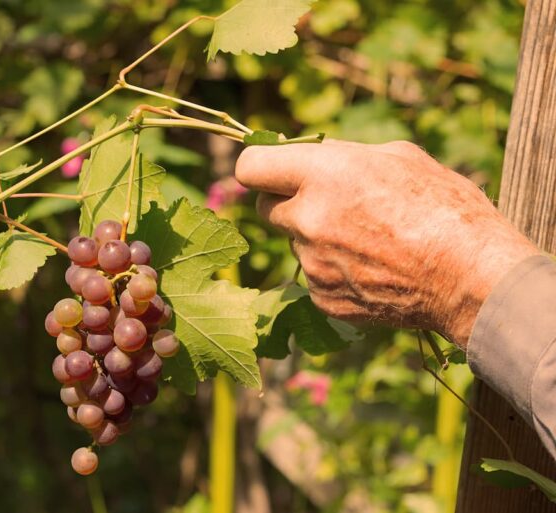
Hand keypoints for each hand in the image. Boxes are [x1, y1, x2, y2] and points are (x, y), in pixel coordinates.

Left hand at [235, 140, 539, 347]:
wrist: (470, 277)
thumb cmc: (443, 208)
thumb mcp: (397, 158)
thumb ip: (341, 158)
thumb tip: (312, 160)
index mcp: (322, 175)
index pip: (250, 166)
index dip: (259, 166)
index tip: (271, 170)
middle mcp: (307, 219)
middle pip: (264, 208)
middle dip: (285, 202)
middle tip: (321, 203)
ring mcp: (311, 263)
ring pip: (295, 244)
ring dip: (316, 238)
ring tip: (368, 241)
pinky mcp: (322, 297)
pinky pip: (314, 277)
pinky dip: (334, 271)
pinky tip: (372, 268)